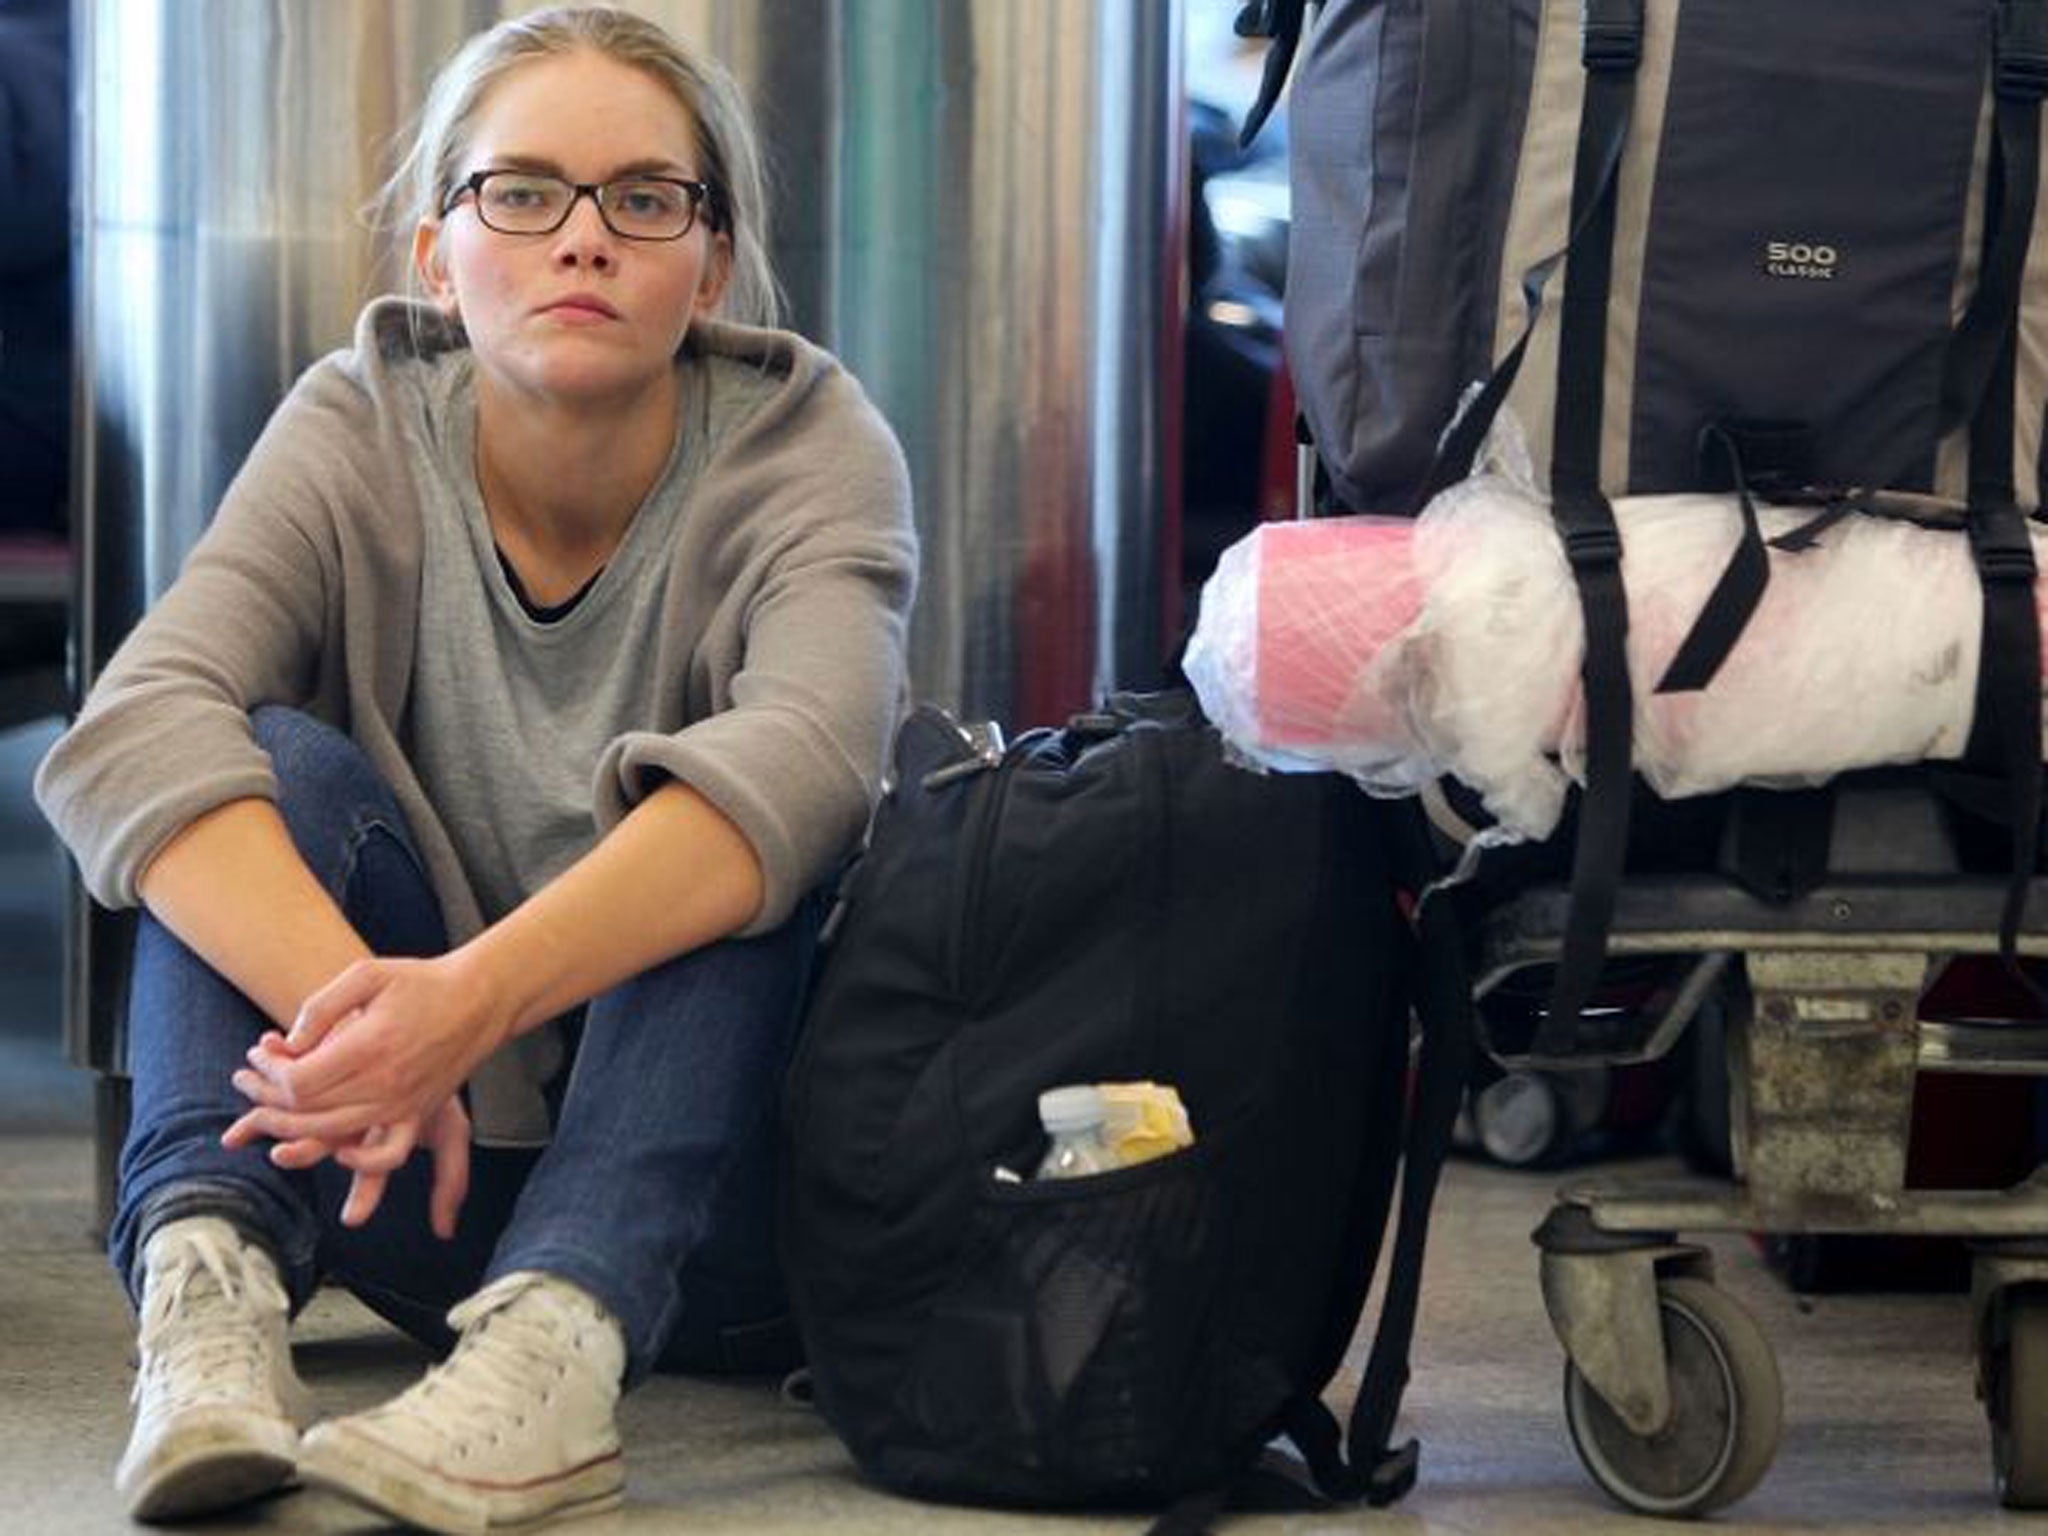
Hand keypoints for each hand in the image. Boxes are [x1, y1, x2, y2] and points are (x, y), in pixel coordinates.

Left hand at [224, 950, 511, 1184]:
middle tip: (248, 1082)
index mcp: (369, 1047)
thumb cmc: (422, 982)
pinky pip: (388, 1155)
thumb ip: (321, 1007)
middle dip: (266, 1101)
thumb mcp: (366, 975)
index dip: (268, 1073)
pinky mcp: (417, 1114)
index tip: (258, 1054)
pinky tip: (340, 1152)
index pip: (298, 1081)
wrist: (480, 998)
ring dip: (291, 1129)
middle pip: (307, 1113)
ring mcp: (403, 1104)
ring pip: (332, 1135)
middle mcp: (384, 1083)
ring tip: (267, 1112)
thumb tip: (289, 1045)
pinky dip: (361, 1163)